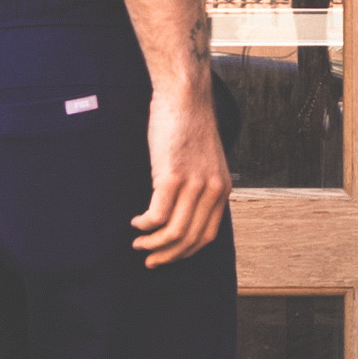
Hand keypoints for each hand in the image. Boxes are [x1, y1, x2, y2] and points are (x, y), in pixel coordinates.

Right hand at [130, 67, 225, 267]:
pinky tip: (136, 223)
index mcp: (222, 190)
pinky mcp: (172, 177)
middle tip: (149, 261)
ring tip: (139, 245)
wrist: (185, 97)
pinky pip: (157, 215)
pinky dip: (145, 225)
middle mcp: (211, 191)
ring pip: (173, 232)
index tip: (168, 257)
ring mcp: (193, 185)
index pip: (207, 235)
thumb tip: (183, 209)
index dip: (186, 252)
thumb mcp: (205, 161)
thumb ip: (200, 186)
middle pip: (190, 239)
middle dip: (168, 255)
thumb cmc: (189, 126)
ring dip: (153, 244)